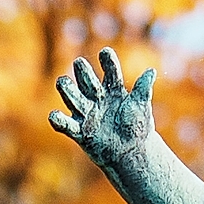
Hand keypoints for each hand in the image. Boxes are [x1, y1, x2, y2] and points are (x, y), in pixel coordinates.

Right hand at [47, 45, 158, 167]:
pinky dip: (59, 121)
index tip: (104, 52)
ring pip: (74, 100)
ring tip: (61, 81)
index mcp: (114, 91)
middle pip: (88, 83)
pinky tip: (53, 115)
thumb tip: (150, 72)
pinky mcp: (80, 132)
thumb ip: (142, 90)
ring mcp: (87, 115)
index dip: (108, 63)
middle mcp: (98, 100)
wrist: (130, 152)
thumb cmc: (137, 127)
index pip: (111, 73)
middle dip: (83, 73)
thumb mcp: (141, 105)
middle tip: (78, 62)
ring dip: (67, 91)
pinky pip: (67, 126)